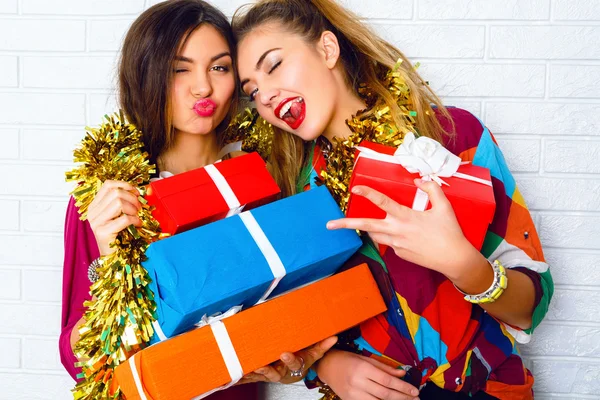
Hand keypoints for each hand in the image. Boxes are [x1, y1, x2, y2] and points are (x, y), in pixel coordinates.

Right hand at [88, 180, 141, 255]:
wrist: (112, 257)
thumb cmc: (118, 235)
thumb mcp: (119, 215)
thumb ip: (125, 202)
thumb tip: (143, 190)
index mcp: (95, 205)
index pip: (108, 185)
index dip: (125, 185)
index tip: (135, 193)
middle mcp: (93, 212)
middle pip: (115, 193)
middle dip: (132, 198)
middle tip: (139, 208)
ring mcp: (96, 222)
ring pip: (119, 203)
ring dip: (133, 208)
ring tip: (136, 216)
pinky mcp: (103, 232)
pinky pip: (124, 219)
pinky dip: (135, 220)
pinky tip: (137, 225)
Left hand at [238, 336, 337, 384]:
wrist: (295, 370)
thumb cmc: (303, 359)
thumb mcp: (313, 353)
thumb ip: (322, 346)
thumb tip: (333, 337)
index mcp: (294, 365)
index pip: (293, 363)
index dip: (289, 359)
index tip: (284, 354)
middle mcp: (281, 371)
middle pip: (273, 373)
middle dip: (266, 370)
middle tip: (260, 366)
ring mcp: (269, 373)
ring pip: (259, 376)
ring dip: (249, 375)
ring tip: (240, 372)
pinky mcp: (259, 374)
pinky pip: (249, 377)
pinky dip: (239, 377)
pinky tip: (229, 377)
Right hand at [317, 350, 418, 399]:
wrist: (327, 366)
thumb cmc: (347, 359)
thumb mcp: (366, 359)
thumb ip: (385, 367)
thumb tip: (402, 373)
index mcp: (363, 369)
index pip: (387, 380)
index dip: (402, 387)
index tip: (415, 390)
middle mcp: (358, 382)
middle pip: (385, 393)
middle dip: (402, 397)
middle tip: (416, 399)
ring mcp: (353, 394)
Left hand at [327, 180, 480, 279]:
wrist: (454, 259)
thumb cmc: (450, 232)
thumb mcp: (444, 206)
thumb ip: (431, 189)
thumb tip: (418, 181)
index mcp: (405, 217)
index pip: (382, 202)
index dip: (368, 193)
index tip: (354, 188)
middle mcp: (396, 231)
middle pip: (366, 226)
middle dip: (345, 225)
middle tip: (329, 225)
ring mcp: (396, 244)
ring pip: (375, 234)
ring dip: (366, 228)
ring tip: (352, 225)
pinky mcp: (399, 254)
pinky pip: (388, 242)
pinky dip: (388, 235)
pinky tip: (402, 235)